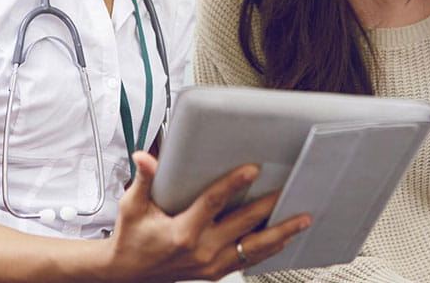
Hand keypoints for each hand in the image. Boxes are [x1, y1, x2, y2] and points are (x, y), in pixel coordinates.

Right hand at [103, 151, 310, 281]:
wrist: (127, 274)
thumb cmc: (131, 239)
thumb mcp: (133, 207)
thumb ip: (144, 180)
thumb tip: (145, 157)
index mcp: (182, 232)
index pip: (213, 203)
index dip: (233, 184)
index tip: (252, 169)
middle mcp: (202, 250)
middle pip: (244, 225)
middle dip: (269, 206)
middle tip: (290, 190)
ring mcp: (212, 264)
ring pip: (254, 248)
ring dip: (281, 233)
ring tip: (302, 219)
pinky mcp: (216, 271)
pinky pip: (249, 260)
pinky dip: (270, 248)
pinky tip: (286, 237)